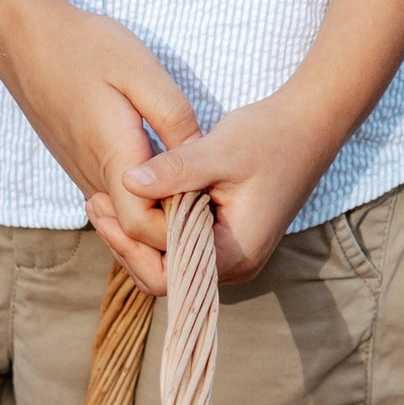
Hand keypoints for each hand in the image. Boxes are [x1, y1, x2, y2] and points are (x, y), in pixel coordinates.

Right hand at [2, 0, 199, 290]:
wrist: (24, 39)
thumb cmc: (85, 47)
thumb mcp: (140, 71)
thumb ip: (173, 119)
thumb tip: (201, 160)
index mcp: (113, 158)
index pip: (145, 228)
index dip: (180, 229)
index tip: (214, 205)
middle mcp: (94, 177)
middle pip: (136, 235)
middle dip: (175, 231)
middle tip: (215, 203)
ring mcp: (83, 174)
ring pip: (125, 221)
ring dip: (160, 217)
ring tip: (198, 190)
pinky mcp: (80, 166)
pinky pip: (115, 202)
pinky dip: (143, 203)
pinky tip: (169, 179)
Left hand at [124, 87, 336, 286]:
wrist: (308, 127)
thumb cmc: (269, 137)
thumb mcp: (220, 150)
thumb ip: (175, 170)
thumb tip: (127, 181)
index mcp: (235, 254)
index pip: (167, 275)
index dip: (130, 246)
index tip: (103, 207)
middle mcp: (234, 265)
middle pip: (163, 277)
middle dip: (126, 244)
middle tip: (95, 203)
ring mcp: (231, 255)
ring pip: (168, 263)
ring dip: (136, 236)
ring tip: (104, 198)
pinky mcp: (225, 239)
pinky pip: (180, 247)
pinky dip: (154, 228)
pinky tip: (130, 197)